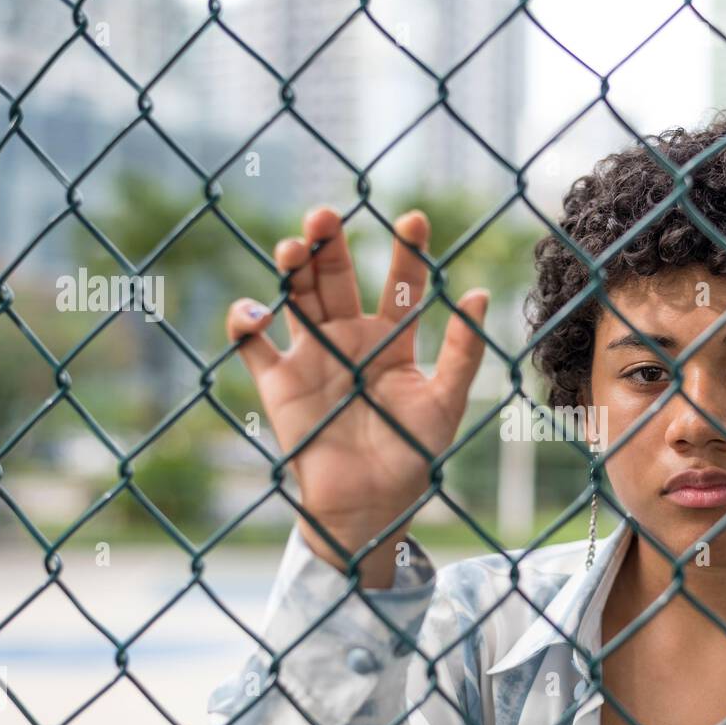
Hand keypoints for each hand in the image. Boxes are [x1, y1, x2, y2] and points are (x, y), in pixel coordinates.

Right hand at [226, 206, 489, 586]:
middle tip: (326, 215)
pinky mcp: (278, 384)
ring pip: (295, 298)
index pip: (400, 284)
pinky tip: (253, 313)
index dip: (406, 251)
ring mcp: (311, 357)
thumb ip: (463, 353)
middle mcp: (349, 338)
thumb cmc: (414, 456)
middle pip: (336, 277)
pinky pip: (252, 347)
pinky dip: (244, 324)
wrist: (372, 509)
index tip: (414, 219)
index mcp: (391, 339)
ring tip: (294, 248)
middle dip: (331, 244)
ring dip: (291, 269)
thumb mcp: (445, 403)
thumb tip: (481, 293)